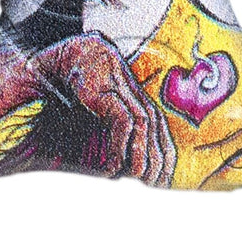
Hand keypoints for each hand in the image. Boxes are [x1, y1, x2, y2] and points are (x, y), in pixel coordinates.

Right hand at [30, 33, 175, 186]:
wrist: (76, 56)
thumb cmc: (91, 91)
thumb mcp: (108, 116)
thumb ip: (117, 139)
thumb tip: (120, 172)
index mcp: (143, 107)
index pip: (164, 137)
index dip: (166, 162)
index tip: (159, 184)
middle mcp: (138, 100)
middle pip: (158, 132)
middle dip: (157, 161)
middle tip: (148, 184)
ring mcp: (124, 93)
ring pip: (144, 125)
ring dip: (141, 154)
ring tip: (134, 176)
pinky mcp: (107, 91)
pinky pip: (122, 120)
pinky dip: (119, 144)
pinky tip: (110, 164)